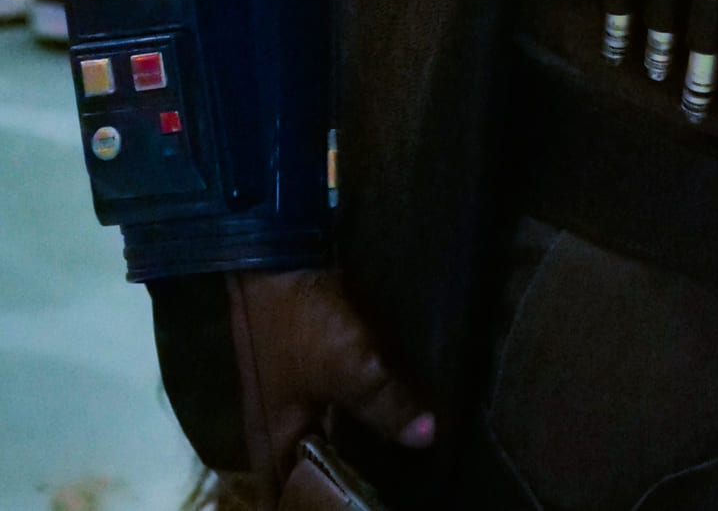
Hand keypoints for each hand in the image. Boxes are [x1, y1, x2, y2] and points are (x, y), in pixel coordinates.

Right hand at [227, 267, 433, 491]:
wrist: (275, 250)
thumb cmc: (298, 320)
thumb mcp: (348, 362)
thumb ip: (384, 403)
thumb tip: (428, 439)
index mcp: (272, 448)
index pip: (293, 502)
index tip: (368, 507)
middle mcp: (276, 435)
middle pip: (310, 478)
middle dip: (346, 486)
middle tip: (397, 489)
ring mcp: (290, 404)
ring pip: (325, 445)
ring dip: (357, 454)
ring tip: (406, 464)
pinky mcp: (307, 376)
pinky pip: (335, 415)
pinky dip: (360, 423)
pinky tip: (394, 419)